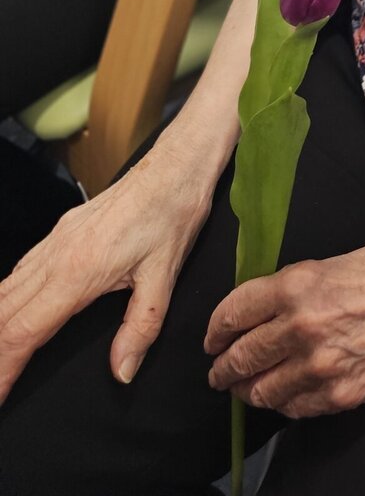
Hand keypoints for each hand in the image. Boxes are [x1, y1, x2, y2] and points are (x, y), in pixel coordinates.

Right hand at [0, 147, 210, 401]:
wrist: (175, 167)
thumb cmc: (172, 215)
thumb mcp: (165, 276)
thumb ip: (141, 328)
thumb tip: (123, 371)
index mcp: (77, 272)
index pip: (23, 332)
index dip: (2, 370)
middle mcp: (56, 256)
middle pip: (3, 315)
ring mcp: (54, 242)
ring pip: (5, 292)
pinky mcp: (60, 233)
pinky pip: (19, 273)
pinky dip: (5, 301)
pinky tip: (8, 314)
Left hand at [203, 224, 364, 418]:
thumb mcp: (337, 261)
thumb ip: (296, 288)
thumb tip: (263, 311)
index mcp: (298, 286)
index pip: (234, 314)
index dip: (216, 328)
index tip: (213, 336)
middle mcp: (303, 328)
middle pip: (240, 358)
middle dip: (222, 366)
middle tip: (217, 369)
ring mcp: (323, 367)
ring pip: (261, 391)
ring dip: (248, 390)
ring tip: (246, 386)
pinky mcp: (344, 393)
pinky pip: (295, 408)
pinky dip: (283, 402)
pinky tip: (283, 394)